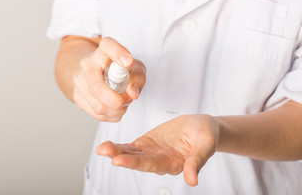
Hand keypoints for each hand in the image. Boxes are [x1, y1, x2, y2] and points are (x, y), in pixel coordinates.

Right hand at [72, 37, 145, 121]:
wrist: (94, 72)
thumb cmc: (118, 69)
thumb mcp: (134, 68)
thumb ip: (137, 77)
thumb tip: (132, 93)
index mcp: (103, 50)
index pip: (108, 46)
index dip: (118, 53)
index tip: (128, 62)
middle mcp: (87, 63)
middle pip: (97, 87)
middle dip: (117, 101)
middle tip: (127, 100)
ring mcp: (79, 81)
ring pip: (98, 106)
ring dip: (116, 110)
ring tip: (122, 103)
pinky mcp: (77, 97)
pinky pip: (97, 114)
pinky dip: (111, 115)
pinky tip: (114, 108)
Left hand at [96, 114, 219, 185]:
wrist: (202, 126)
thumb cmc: (206, 134)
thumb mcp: (206, 145)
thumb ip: (197, 161)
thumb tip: (193, 181)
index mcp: (174, 163)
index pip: (152, 165)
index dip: (135, 162)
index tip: (119, 160)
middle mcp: (160, 161)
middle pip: (137, 161)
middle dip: (120, 156)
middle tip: (105, 151)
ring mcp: (152, 153)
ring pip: (131, 154)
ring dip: (116, 151)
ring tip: (101, 148)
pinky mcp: (147, 144)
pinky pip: (131, 147)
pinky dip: (119, 146)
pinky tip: (107, 146)